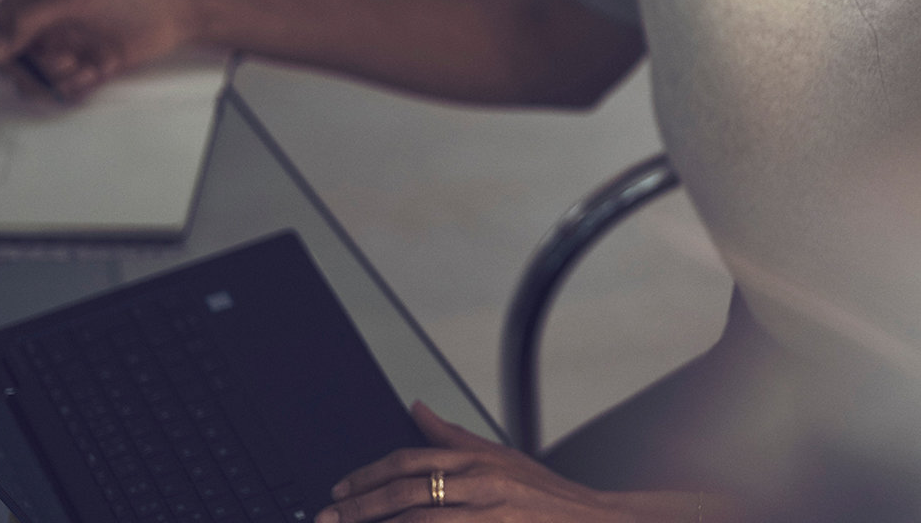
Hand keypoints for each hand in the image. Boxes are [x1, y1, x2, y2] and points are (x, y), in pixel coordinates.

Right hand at [0, 0, 193, 101]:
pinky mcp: (82, 69)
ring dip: (55, 79)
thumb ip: (26, 22)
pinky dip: (78, 85)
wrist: (174, 12)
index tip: (0, 61)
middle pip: (7, 63)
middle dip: (30, 68)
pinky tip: (99, 69)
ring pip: (34, 81)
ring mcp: (61, 49)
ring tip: (83, 64)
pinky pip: (63, 90)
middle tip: (60, 61)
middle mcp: (40, 26)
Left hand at [318, 401, 648, 521]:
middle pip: (406, 490)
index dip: (369, 475)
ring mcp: (488, 514)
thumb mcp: (501, 457)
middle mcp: (481, 483)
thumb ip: (452, 437)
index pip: (411, 460)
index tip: (341, 489)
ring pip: (417, 519)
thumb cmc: (547, 496)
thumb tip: (415, 408)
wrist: (594, 522)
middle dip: (360, 505)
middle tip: (327, 516)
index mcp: (479, 459)